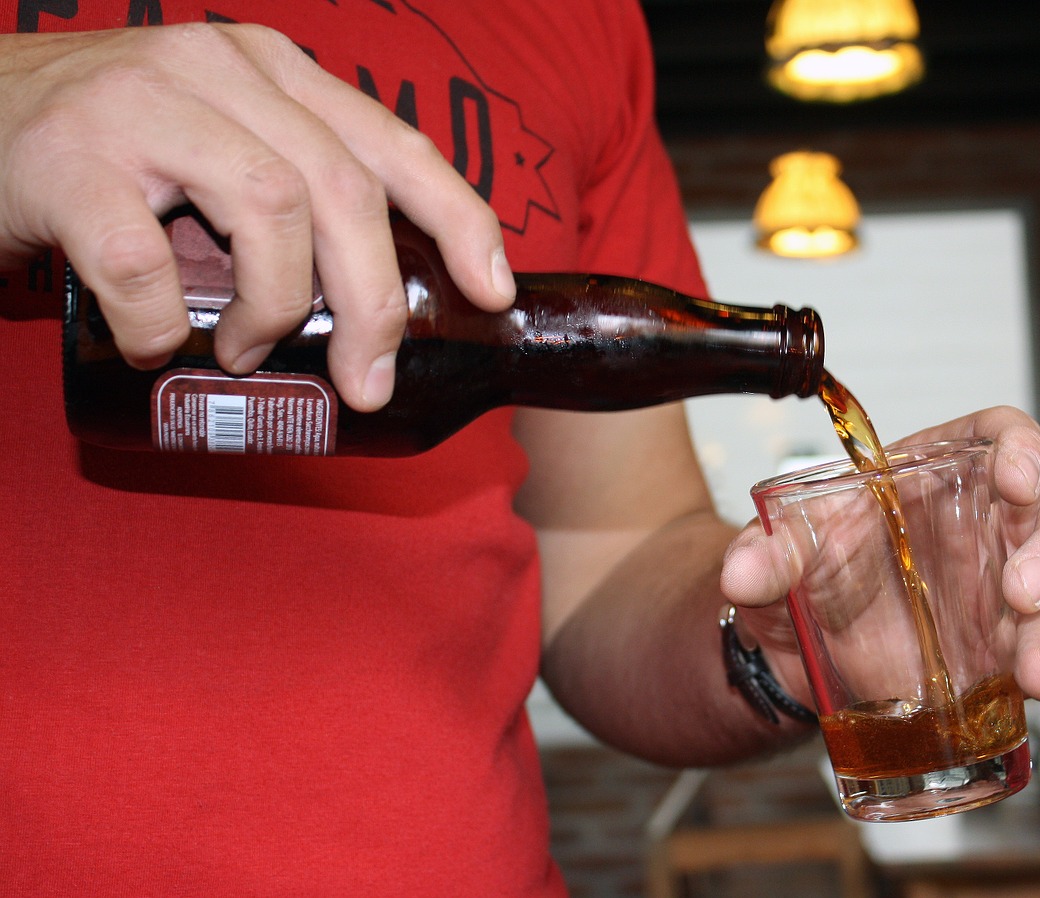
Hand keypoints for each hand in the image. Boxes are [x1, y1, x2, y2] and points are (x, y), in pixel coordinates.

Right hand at [0, 25, 515, 409]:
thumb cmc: (113, 156)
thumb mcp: (220, 149)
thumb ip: (291, 191)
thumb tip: (375, 307)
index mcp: (271, 70)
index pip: (391, 141)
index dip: (457, 218)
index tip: (491, 293)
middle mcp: (218, 70)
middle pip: (342, 187)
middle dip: (375, 299)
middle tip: (370, 376)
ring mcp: (139, 105)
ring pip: (268, 210)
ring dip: (275, 307)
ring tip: (244, 349)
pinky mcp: (68, 160)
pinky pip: (144, 263)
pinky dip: (162, 327)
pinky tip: (155, 346)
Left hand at [721, 405, 1039, 738]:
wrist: (797, 646)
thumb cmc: (803, 573)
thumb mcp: (777, 556)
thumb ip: (765, 554)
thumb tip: (740, 571)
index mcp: (938, 476)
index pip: (1000, 436)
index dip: (1022, 449)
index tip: (1014, 478)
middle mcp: (987, 529)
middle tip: (1021, 591)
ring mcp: (1005, 594)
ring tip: (1033, 675)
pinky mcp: (1008, 655)